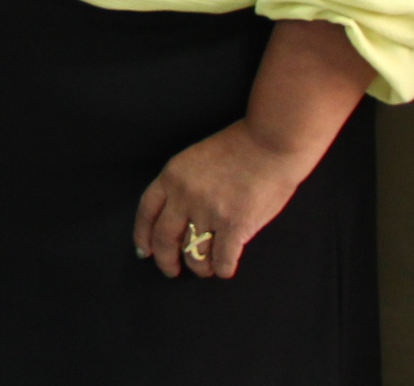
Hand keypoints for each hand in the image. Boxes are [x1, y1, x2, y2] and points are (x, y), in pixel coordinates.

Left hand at [133, 121, 318, 278]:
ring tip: (205, 268)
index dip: (142, 235)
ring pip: (193, 255)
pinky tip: (225, 268)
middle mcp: (185, 196)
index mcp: (172, 176)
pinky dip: (223, 269)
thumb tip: (178, 216)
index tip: (144, 250)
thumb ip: (183, 184)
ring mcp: (209, 212)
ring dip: (199, 268)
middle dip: (166, 261)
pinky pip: (222, 260)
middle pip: (164, 239)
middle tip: (171, 270)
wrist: (270, 142)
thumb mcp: (196, 158)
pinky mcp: (235, 226)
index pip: (146, 212)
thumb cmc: (239, 146)